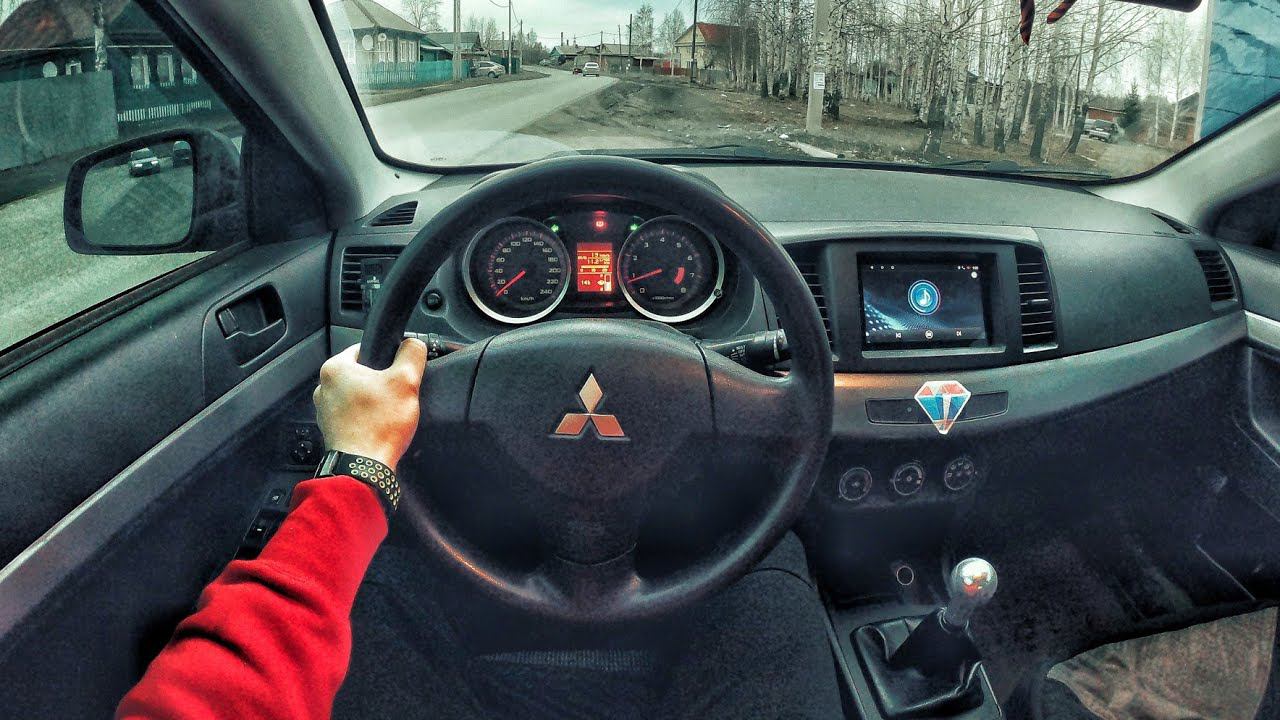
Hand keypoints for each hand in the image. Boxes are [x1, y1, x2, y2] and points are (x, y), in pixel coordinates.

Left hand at [313, 339, 427, 470]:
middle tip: (397, 396)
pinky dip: (367, 420)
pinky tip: (380, 428)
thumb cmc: (379, 426)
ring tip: (389, 415)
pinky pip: (354, 417)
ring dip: (374, 403)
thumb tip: (414, 344)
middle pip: (362, 375)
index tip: (398, 373)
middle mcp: (324, 388)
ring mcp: (325, 411)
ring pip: (358, 397)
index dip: (387, 359)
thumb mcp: (406, 381)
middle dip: (381, 384)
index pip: (365, 349)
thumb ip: (412, 354)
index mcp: (335, 369)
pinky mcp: (332, 430)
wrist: (364, 468)